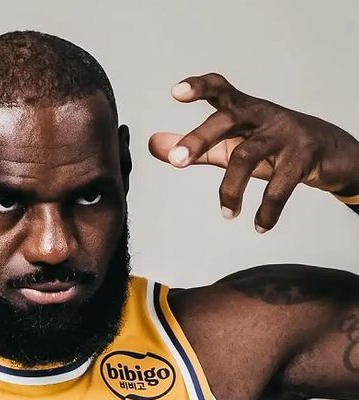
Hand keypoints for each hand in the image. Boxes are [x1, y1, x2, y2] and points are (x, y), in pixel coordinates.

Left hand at [149, 73, 358, 231]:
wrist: (334, 153)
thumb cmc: (273, 146)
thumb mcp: (231, 144)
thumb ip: (193, 146)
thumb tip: (152, 144)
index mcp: (243, 109)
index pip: (220, 89)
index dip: (198, 87)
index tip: (174, 92)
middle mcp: (262, 115)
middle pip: (226, 119)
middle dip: (199, 139)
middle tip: (179, 161)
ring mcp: (285, 133)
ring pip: (247, 156)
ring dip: (230, 189)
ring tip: (227, 213)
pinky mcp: (305, 156)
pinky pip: (280, 185)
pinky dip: (268, 209)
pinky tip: (259, 225)